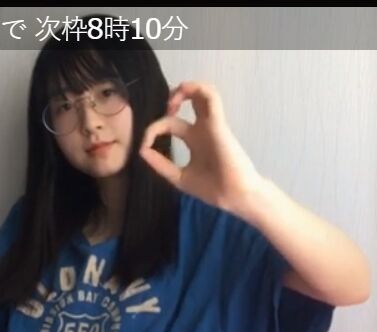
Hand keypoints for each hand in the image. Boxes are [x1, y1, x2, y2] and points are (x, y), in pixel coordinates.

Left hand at [139, 81, 264, 215]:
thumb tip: (141, 150)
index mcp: (194, 139)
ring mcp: (211, 125)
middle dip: (174, 97)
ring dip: (186, 88)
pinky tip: (184, 91)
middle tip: (166, 107)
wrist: (234, 197)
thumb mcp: (178, 176)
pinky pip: (211, 98)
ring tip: (173, 99)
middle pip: (191, 100)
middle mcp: (203, 129)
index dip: (154, 129)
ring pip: (203, 94)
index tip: (145, 145)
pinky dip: (198, 89)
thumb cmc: (213, 188)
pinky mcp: (218, 124)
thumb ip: (160, 163)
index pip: (171, 123)